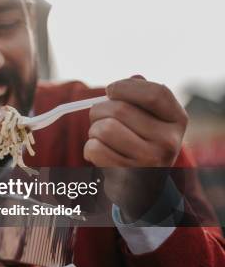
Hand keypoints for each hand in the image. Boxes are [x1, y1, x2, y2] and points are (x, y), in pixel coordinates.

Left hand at [83, 77, 187, 220]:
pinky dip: (90, 148)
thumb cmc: (141, 141)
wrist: (143, 186)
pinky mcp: (128, 176)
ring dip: (94, 130)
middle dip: (99, 109)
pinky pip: (95, 149)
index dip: (126, 87)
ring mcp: (150, 161)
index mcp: (177, 119)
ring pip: (104, 128)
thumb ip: (143, 95)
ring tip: (101, 137)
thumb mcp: (151, 118)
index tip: (111, 90)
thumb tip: (133, 79)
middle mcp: (169, 141)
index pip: (155, 93)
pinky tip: (100, 153)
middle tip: (100, 117)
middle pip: (120, 109)